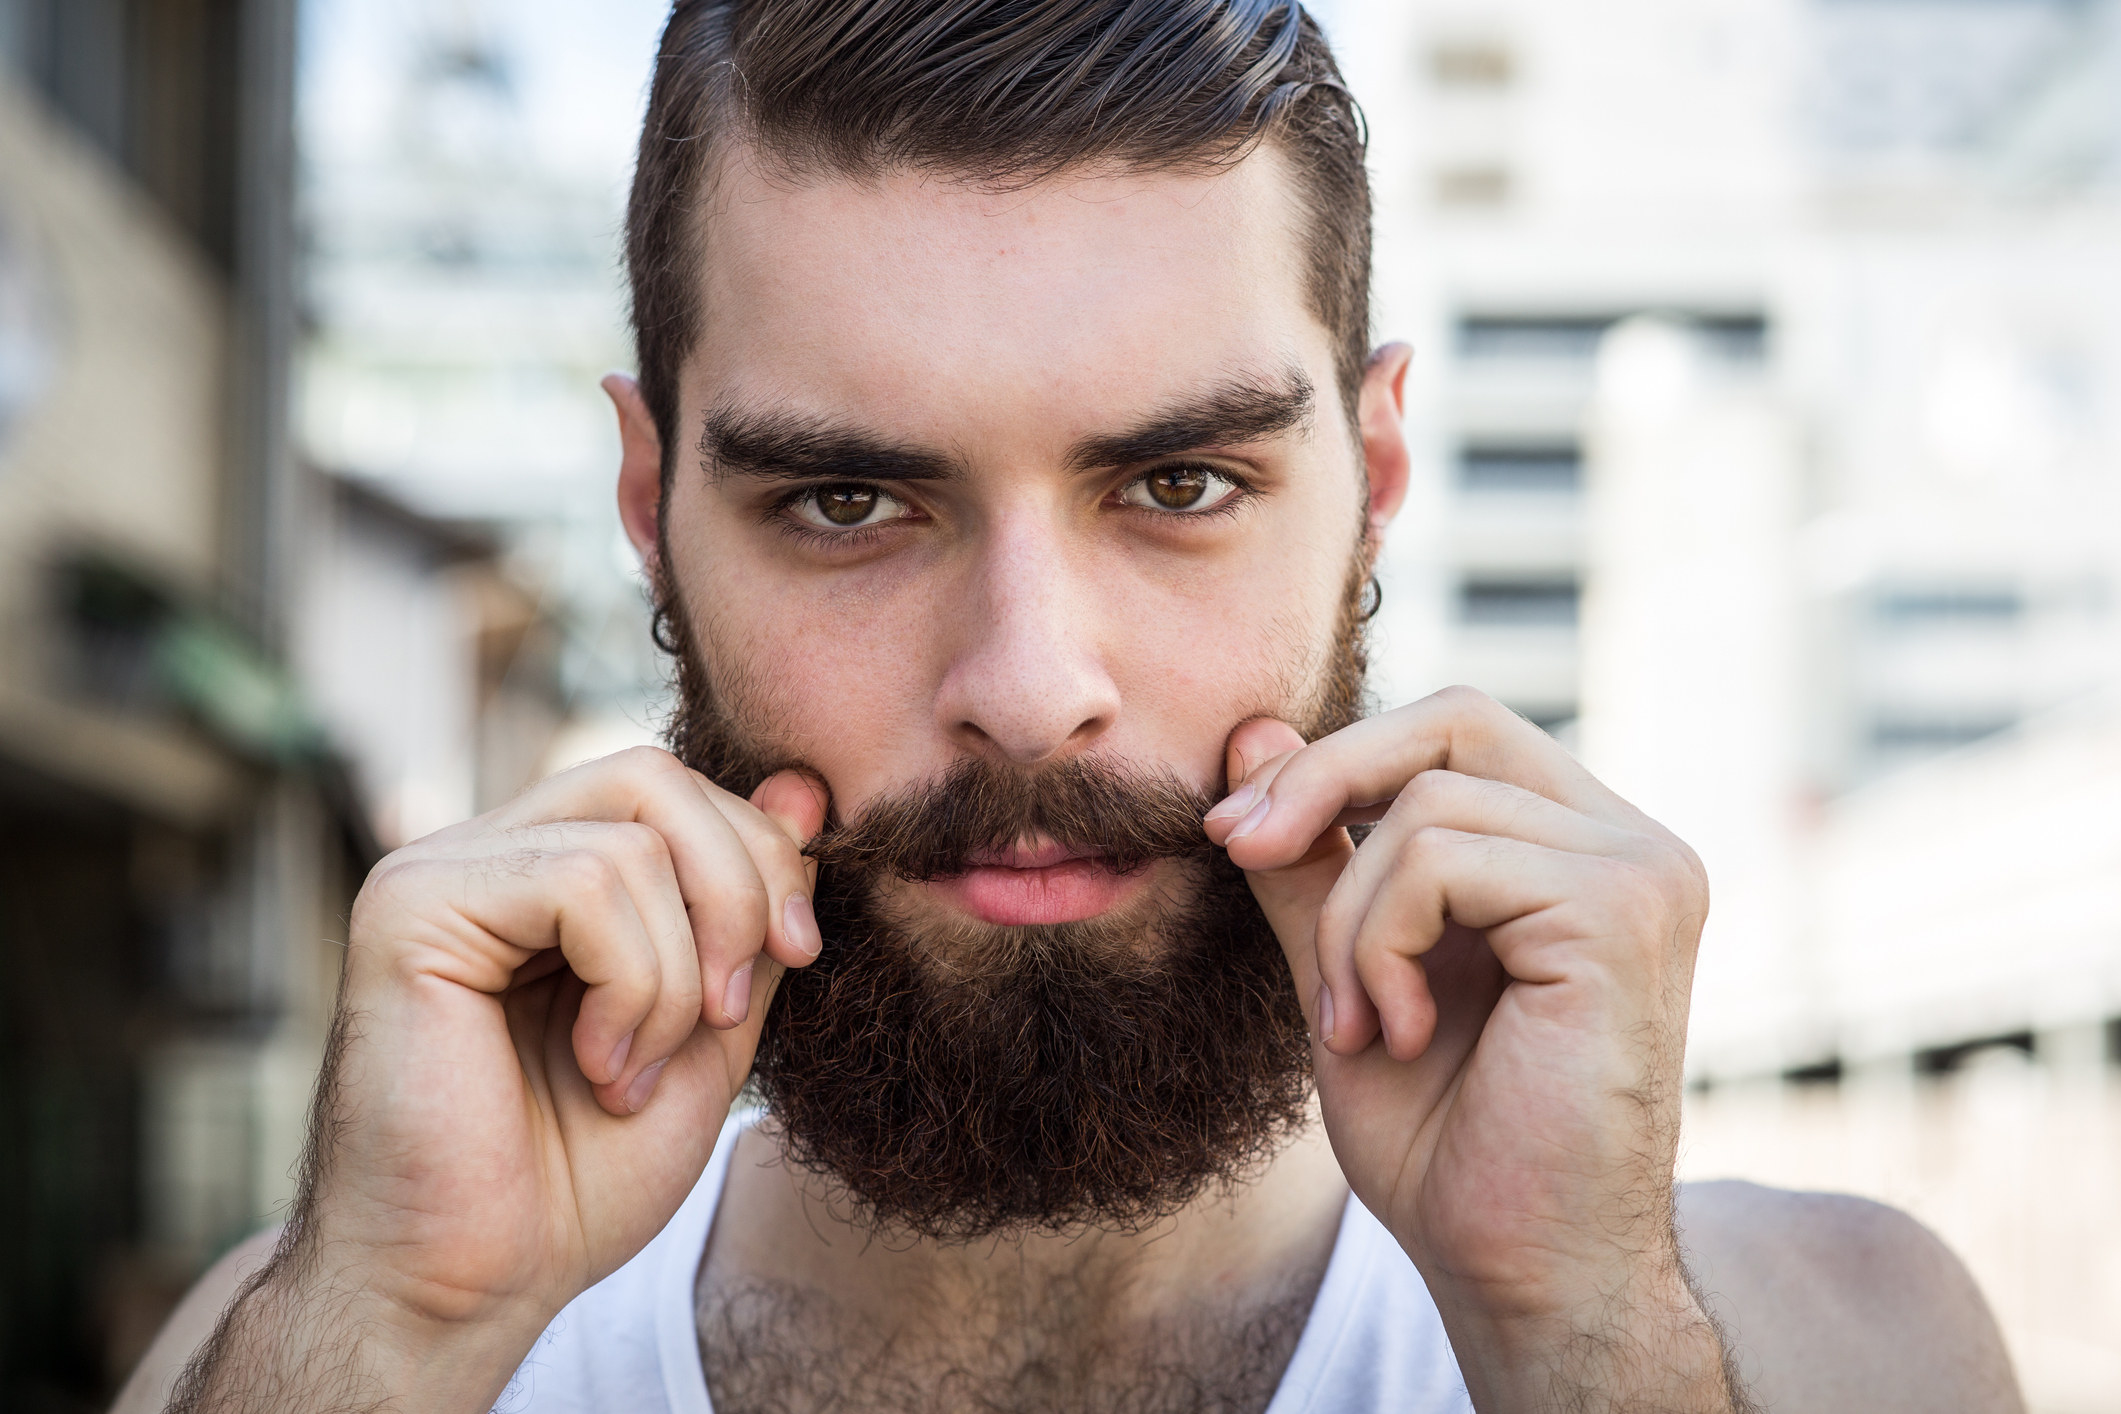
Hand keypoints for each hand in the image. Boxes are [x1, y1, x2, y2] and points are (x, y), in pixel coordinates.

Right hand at [170, 747, 826, 1413]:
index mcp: (544, 873)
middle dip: (737, 889)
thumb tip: (804, 790)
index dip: (760, 857)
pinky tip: (598, 1065)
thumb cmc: (580, 1177)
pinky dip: (630, 984)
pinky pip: (584, 882)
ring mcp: (438, 871)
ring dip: (676, 976)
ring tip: (633, 1071)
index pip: (674, 790)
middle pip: (654, 778)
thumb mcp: (709, 1028)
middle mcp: (484, 854)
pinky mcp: (412, 906)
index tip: (797, 956)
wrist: (479, 1286)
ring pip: (632, 840)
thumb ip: (747, 915)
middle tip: (726, 1012)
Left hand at [1205, 688, 1744, 1411]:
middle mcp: (1631, 845)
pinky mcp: (1623, 912)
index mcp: (1581, 849)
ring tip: (1357, 1024)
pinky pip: (1443, 860)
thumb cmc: (1448, 1141)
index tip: (1232, 833)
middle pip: (1454, 720)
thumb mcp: (1347, 971)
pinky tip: (1400, 1032)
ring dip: (1349, 920)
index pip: (1453, 729)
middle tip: (1237, 849)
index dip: (1335, 759)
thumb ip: (1314, 858)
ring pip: (1427, 807)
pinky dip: (1381, 945)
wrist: (1519, 1272)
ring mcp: (1640, 873)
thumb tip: (1252, 732)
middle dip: (1322, 780)